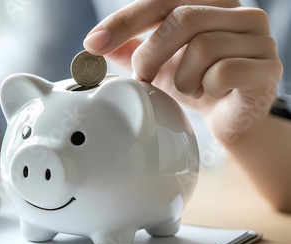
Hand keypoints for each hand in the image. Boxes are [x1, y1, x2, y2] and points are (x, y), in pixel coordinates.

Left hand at [83, 0, 282, 144]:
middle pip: (182, 18)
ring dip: (181, 78)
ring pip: (203, 46)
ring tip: (186, 88)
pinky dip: (206, 88)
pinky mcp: (268, 67)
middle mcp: (239, 11)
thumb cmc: (196, 82)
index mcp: (209, 2)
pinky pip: (225, 71)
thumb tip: (94, 44)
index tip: (93, 44)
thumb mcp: (158, 64)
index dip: (124, 21)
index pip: (161, 0)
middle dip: (150, 55)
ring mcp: (258, 37)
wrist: (231, 115)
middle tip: (144, 78)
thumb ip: (131, 50)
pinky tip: (209, 93)